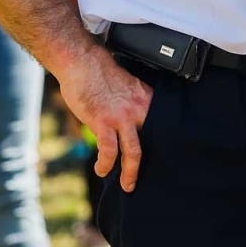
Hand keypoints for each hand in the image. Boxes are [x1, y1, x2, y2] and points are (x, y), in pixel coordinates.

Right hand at [59, 52, 154, 191]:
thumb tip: (129, 120)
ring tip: (128, 185)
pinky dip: (105, 164)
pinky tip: (101, 170)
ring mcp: (121, 117)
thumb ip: (131, 103)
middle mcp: (138, 109)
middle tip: (147, 175)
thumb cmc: (98, 71)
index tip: (164, 156)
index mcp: (145, 99)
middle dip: (150, 163)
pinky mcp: (103, 122)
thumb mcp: (125, 85)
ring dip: (131, 172)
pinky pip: (109, 151)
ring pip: (134, 152)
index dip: (162, 143)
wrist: (81, 61)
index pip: (160, 125)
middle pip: (151, 142)